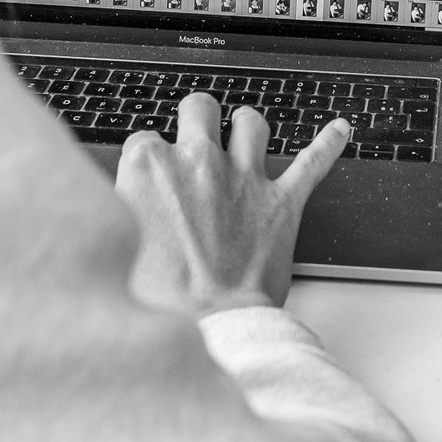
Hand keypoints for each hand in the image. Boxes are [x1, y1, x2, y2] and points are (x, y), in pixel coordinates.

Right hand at [116, 95, 349, 317]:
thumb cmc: (154, 305)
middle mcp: (198, 161)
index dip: (150, 162)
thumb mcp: (108, 249)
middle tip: (197, 137)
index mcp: (148, 168)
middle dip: (198, 120)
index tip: (152, 181)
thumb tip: (102, 214)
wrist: (207, 333)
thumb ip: (113, 216)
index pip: (145, 140)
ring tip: (246, 135)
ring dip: (248, 127)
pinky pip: (314, 161)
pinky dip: (329, 143)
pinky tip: (340, 130)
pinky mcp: (282, 202)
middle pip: (199, 109)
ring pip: (252, 123)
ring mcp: (243, 177)